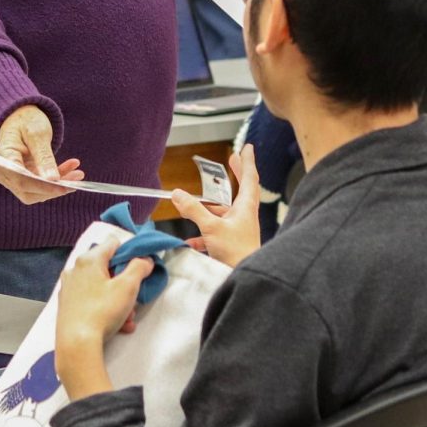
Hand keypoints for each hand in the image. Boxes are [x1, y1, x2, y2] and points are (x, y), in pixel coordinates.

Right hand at [0, 105, 83, 203]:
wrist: (21, 116)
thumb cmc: (26, 120)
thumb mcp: (37, 133)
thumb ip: (43, 156)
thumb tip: (53, 180)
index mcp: (3, 158)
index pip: (21, 180)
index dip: (42, 188)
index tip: (64, 187)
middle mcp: (4, 172)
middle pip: (28, 190)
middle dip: (54, 188)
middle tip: (77, 178)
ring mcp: (13, 177)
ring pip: (36, 191)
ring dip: (58, 185)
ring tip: (78, 173)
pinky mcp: (23, 178)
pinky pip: (41, 185)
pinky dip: (57, 180)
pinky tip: (72, 169)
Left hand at [55, 235, 152, 399]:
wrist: (76, 345)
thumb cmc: (102, 311)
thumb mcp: (128, 287)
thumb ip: (139, 267)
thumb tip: (145, 259)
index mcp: (89, 259)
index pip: (113, 243)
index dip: (129, 252)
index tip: (139, 268)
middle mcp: (75, 269)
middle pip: (107, 268)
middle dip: (124, 284)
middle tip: (134, 300)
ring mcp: (69, 288)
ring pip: (100, 287)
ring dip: (118, 301)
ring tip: (128, 319)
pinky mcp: (66, 305)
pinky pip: (91, 301)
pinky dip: (105, 309)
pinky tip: (118, 326)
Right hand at [173, 145, 260, 267]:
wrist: (245, 279)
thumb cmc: (235, 253)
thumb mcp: (212, 228)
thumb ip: (194, 210)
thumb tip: (178, 194)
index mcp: (246, 207)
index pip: (249, 177)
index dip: (247, 161)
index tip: (247, 146)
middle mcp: (245, 216)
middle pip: (241, 190)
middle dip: (236, 174)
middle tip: (232, 160)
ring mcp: (240, 230)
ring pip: (225, 213)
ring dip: (211, 208)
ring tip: (196, 204)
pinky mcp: (233, 245)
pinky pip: (217, 233)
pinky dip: (203, 234)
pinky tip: (190, 242)